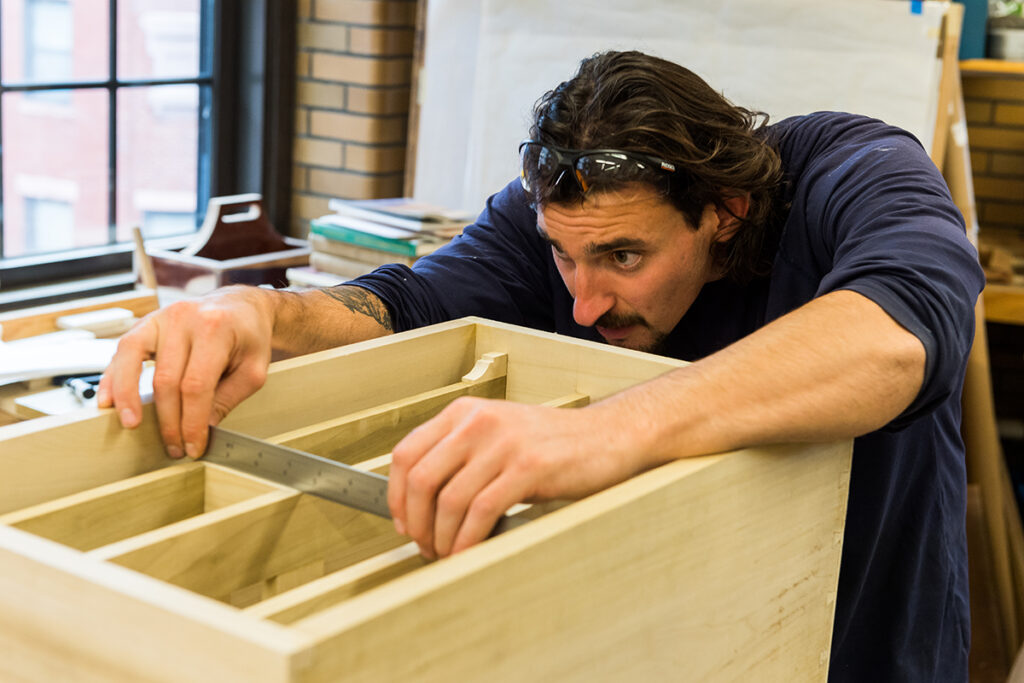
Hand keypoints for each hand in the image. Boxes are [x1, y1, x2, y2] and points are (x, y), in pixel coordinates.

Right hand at [97, 286, 273, 458]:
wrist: (240, 306)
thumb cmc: (248, 337)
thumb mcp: (253, 369)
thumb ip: (228, 399)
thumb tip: (202, 429)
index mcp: (215, 328)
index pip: (196, 385)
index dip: (192, 421)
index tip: (193, 445)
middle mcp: (184, 318)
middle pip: (167, 379)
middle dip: (168, 420)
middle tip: (174, 446)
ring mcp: (161, 318)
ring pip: (132, 360)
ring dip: (128, 397)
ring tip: (130, 425)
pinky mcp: (146, 323)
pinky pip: (123, 351)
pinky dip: (112, 377)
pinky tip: (108, 400)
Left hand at [388, 397, 644, 558]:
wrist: (607, 436)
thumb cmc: (553, 444)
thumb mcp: (498, 436)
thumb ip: (460, 457)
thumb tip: (420, 505)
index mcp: (464, 412)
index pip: (406, 453)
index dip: (395, 495)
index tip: (401, 522)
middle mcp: (478, 422)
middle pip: (420, 479)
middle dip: (416, 523)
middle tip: (424, 546)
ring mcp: (503, 443)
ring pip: (449, 499)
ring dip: (442, 537)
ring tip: (448, 554)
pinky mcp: (528, 467)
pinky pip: (482, 511)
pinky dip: (468, 540)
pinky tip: (469, 552)